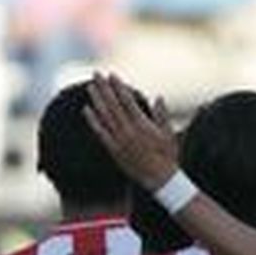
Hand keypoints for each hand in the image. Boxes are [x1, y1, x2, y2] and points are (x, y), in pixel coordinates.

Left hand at [84, 73, 181, 191]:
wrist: (160, 180)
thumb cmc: (168, 156)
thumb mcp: (169, 134)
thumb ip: (162, 115)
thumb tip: (158, 97)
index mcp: (142, 124)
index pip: (127, 100)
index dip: (119, 87)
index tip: (112, 75)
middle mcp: (128, 131)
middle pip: (113, 104)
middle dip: (104, 88)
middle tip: (96, 74)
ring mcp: (119, 141)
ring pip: (105, 116)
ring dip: (97, 100)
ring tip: (90, 87)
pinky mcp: (114, 150)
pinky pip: (100, 133)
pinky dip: (93, 121)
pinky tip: (86, 110)